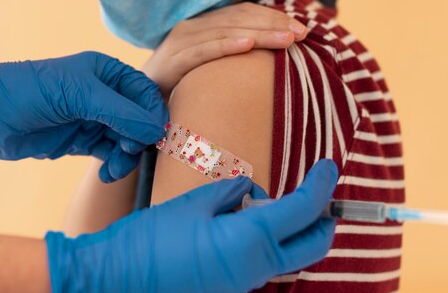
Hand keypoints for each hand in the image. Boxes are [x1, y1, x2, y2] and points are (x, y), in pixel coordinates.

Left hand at [0, 49, 167, 180]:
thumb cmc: (29, 91)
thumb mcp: (79, 95)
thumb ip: (121, 112)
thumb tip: (156, 131)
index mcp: (107, 73)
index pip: (145, 93)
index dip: (153, 114)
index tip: (155, 136)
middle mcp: (104, 95)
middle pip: (140, 119)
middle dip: (139, 138)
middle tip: (128, 151)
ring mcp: (93, 119)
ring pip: (127, 140)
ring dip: (127, 156)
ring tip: (114, 167)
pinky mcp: (82, 141)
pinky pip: (110, 154)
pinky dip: (113, 165)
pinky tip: (105, 173)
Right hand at [46, 159, 337, 292]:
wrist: (117, 280)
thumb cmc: (152, 239)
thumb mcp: (195, 203)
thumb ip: (232, 192)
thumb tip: (250, 193)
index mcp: (250, 242)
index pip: (303, 210)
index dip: (321, 185)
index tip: (330, 167)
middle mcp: (255, 270)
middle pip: (311, 246)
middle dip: (322, 219)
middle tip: (318, 195)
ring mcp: (244, 284)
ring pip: (287, 256)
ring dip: (288, 230)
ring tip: (250, 203)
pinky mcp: (231, 289)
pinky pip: (263, 264)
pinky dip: (265, 242)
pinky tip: (238, 222)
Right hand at [143, 3, 307, 98]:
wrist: (140, 104)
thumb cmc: (181, 86)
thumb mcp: (211, 67)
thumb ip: (233, 55)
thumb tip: (272, 54)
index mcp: (204, 26)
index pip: (244, 13)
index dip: (273, 17)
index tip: (302, 28)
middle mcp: (192, 27)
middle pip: (239, 18)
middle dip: (273, 24)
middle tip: (302, 33)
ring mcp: (180, 42)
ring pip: (225, 31)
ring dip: (259, 33)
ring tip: (286, 38)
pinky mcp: (172, 61)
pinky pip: (202, 51)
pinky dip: (226, 46)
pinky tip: (248, 45)